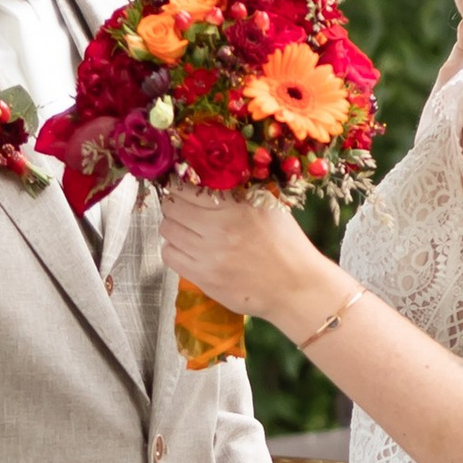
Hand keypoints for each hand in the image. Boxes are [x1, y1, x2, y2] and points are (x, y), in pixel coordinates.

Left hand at [158, 183, 340, 340]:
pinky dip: (174, 249)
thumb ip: (238, 192)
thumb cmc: (286, 244)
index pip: (187, 187)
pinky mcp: (203, 278)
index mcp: (236, 206)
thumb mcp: (268, 206)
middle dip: (174, 204)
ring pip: (167, 230)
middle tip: (183, 208)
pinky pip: (169, 256)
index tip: (183, 188)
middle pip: (171, 207)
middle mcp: (219, 229)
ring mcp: (208, 255)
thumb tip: (206, 176)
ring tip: (187, 229)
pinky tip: (187, 249)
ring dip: (173, 226)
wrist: (296, 286)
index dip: (180, 186)